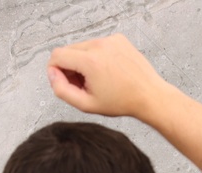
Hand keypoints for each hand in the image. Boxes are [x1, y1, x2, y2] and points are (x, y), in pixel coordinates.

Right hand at [46, 33, 169, 119]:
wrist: (149, 95)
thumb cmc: (122, 102)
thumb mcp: (86, 104)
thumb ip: (62, 90)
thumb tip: (52, 74)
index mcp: (90, 61)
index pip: (56, 55)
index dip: (54, 70)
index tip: (64, 82)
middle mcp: (100, 45)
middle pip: (68, 50)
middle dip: (70, 67)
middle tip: (82, 84)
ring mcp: (110, 39)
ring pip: (82, 47)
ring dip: (83, 61)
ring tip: (96, 79)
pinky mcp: (118, 38)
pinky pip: (97, 45)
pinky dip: (97, 56)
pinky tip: (107, 71)